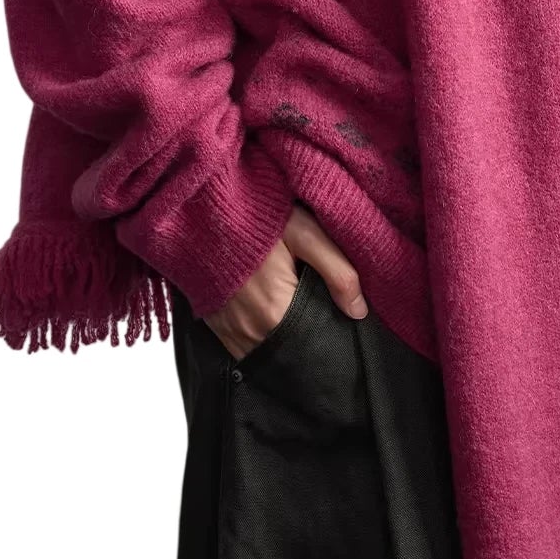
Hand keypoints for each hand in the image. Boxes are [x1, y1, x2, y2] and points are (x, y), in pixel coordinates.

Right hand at [202, 202, 367, 360]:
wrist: (201, 207)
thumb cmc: (256, 216)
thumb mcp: (304, 231)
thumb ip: (337, 270)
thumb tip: (359, 310)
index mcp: (276, 312)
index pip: (313, 343)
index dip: (329, 334)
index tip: (339, 321)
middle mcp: (249, 331)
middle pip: (289, 350)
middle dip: (306, 338)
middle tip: (319, 314)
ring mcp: (228, 331)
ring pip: (266, 351)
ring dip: (281, 338)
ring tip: (295, 313)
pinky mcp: (213, 324)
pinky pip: (242, 346)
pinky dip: (259, 336)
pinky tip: (268, 313)